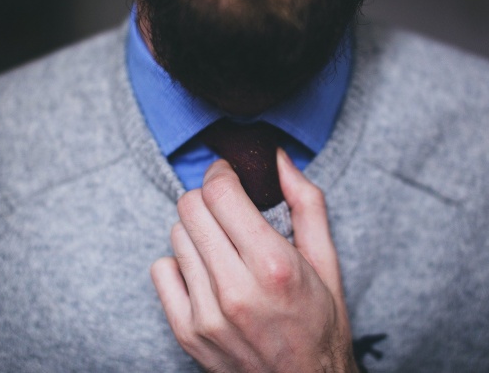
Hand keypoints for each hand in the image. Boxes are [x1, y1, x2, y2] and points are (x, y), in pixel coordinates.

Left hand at [151, 149, 356, 371]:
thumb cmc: (319, 321)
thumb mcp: (326, 260)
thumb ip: (306, 202)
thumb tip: (278, 157)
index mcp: (275, 266)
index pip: (220, 193)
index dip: (222, 174)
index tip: (229, 176)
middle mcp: (236, 290)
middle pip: (190, 208)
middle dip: (208, 198)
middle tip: (225, 209)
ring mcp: (206, 314)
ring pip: (176, 235)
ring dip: (198, 231)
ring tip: (222, 247)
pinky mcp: (187, 331)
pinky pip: (161, 269)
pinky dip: (180, 263)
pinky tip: (205, 273)